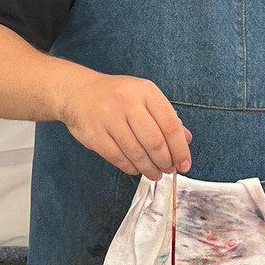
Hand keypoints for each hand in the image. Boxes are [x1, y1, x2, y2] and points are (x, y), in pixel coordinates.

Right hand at [59, 72, 191, 179]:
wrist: (78, 92)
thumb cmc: (116, 96)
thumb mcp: (144, 96)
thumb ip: (166, 117)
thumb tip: (186, 140)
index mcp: (145, 91)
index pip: (170, 125)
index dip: (180, 149)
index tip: (185, 163)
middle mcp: (127, 102)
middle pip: (155, 142)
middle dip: (165, 162)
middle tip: (169, 169)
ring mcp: (109, 118)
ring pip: (137, 153)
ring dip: (149, 168)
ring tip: (155, 173)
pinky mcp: (94, 134)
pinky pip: (118, 158)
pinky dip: (131, 168)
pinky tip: (137, 169)